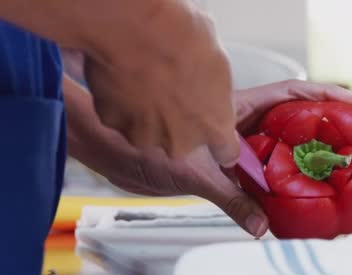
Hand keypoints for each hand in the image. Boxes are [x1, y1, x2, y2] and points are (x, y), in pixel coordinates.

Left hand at [64, 77, 351, 236]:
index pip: (290, 95)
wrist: (121, 156)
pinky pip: (269, 163)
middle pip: (296, 116)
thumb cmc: (147, 149)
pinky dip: (286, 175)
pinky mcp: (233, 160)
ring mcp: (239, 140)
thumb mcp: (193, 172)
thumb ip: (229, 198)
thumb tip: (260, 226)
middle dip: (329, 124)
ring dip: (311, 151)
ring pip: (284, 140)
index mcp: (236, 110)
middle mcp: (243, 122)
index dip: (325, 95)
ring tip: (339, 165)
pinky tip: (299, 192)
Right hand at [83, 0, 238, 164]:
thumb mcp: (219, 63)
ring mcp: (145, 137)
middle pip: (180, 141)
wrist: (141, 32)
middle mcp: (181, 142)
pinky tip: (120, 77)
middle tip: (168, 89)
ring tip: (142, 80)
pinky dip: (116, 101)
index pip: (226, 152)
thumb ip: (213, 88)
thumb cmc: (188, 39)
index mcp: (215, 127)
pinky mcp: (113, 124)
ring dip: (143, 113)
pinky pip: (116, 114)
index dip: (217, 139)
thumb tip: (207, 81)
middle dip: (175, 122)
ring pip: (145, 130)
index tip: (212, 129)